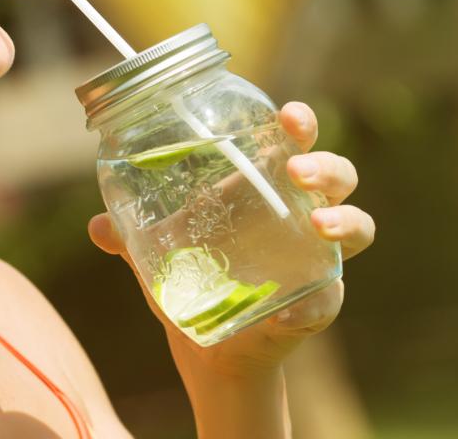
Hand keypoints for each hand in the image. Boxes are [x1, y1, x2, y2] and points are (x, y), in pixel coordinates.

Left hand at [87, 101, 375, 379]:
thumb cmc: (192, 273)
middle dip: (325, 164)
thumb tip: (98, 226)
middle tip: (296, 168)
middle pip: (338, 175)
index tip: (289, 113)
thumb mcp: (156, 249)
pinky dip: (316, 304)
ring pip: (359, 227)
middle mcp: (300, 215)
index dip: (299, 123)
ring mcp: (316, 258)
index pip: (293, 142)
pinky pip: (330, 299)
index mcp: (264, 187)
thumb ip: (127, 233)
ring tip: (318, 224)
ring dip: (345, 221)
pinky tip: (291, 313)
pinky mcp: (319, 302)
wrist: (207, 343)